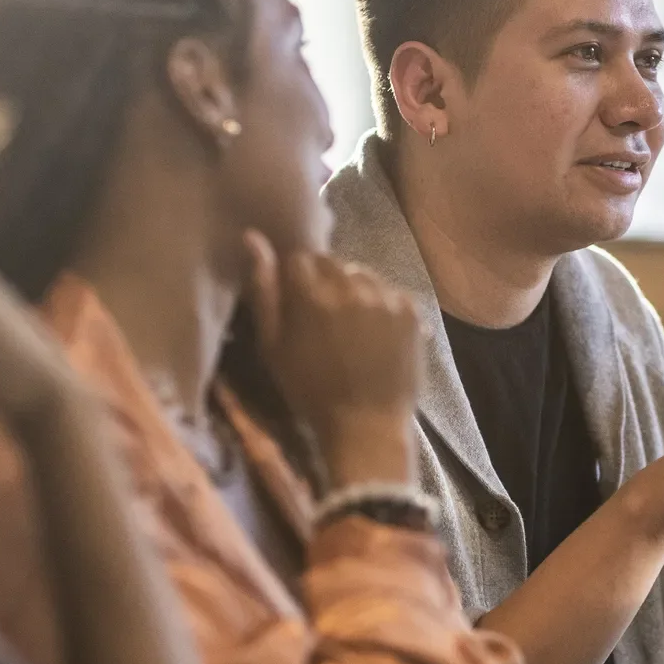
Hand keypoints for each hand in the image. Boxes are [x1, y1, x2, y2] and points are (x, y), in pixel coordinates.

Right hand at [243, 232, 421, 481]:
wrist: (367, 425)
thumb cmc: (311, 391)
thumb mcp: (273, 346)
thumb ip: (264, 290)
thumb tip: (253, 237)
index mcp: (311, 292)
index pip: (299, 257)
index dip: (295, 279)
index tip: (297, 303)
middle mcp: (351, 284)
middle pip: (332, 262)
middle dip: (324, 281)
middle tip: (324, 317)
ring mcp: (386, 296)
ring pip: (362, 274)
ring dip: (353, 290)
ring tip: (352, 326)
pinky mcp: (411, 310)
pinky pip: (389, 291)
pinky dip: (380, 305)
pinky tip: (375, 333)